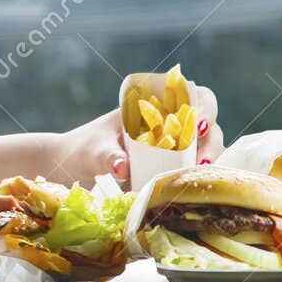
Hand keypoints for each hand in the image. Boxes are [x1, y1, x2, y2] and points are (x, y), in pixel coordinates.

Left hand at [56, 84, 224, 186]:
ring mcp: (172, 147)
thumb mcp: (94, 151)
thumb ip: (106, 156)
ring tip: (201, 173)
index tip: (199, 123)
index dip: (204, 105)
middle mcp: (167, 123)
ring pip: (205, 146)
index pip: (190, 94)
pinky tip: (198, 186)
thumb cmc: (82, 150)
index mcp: (152, 106)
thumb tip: (121, 166)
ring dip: (211, 158)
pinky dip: (201, 175)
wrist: (70, 168)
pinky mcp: (170, 169)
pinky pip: (194, 169)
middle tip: (203, 159)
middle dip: (212, 138)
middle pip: (205, 122)